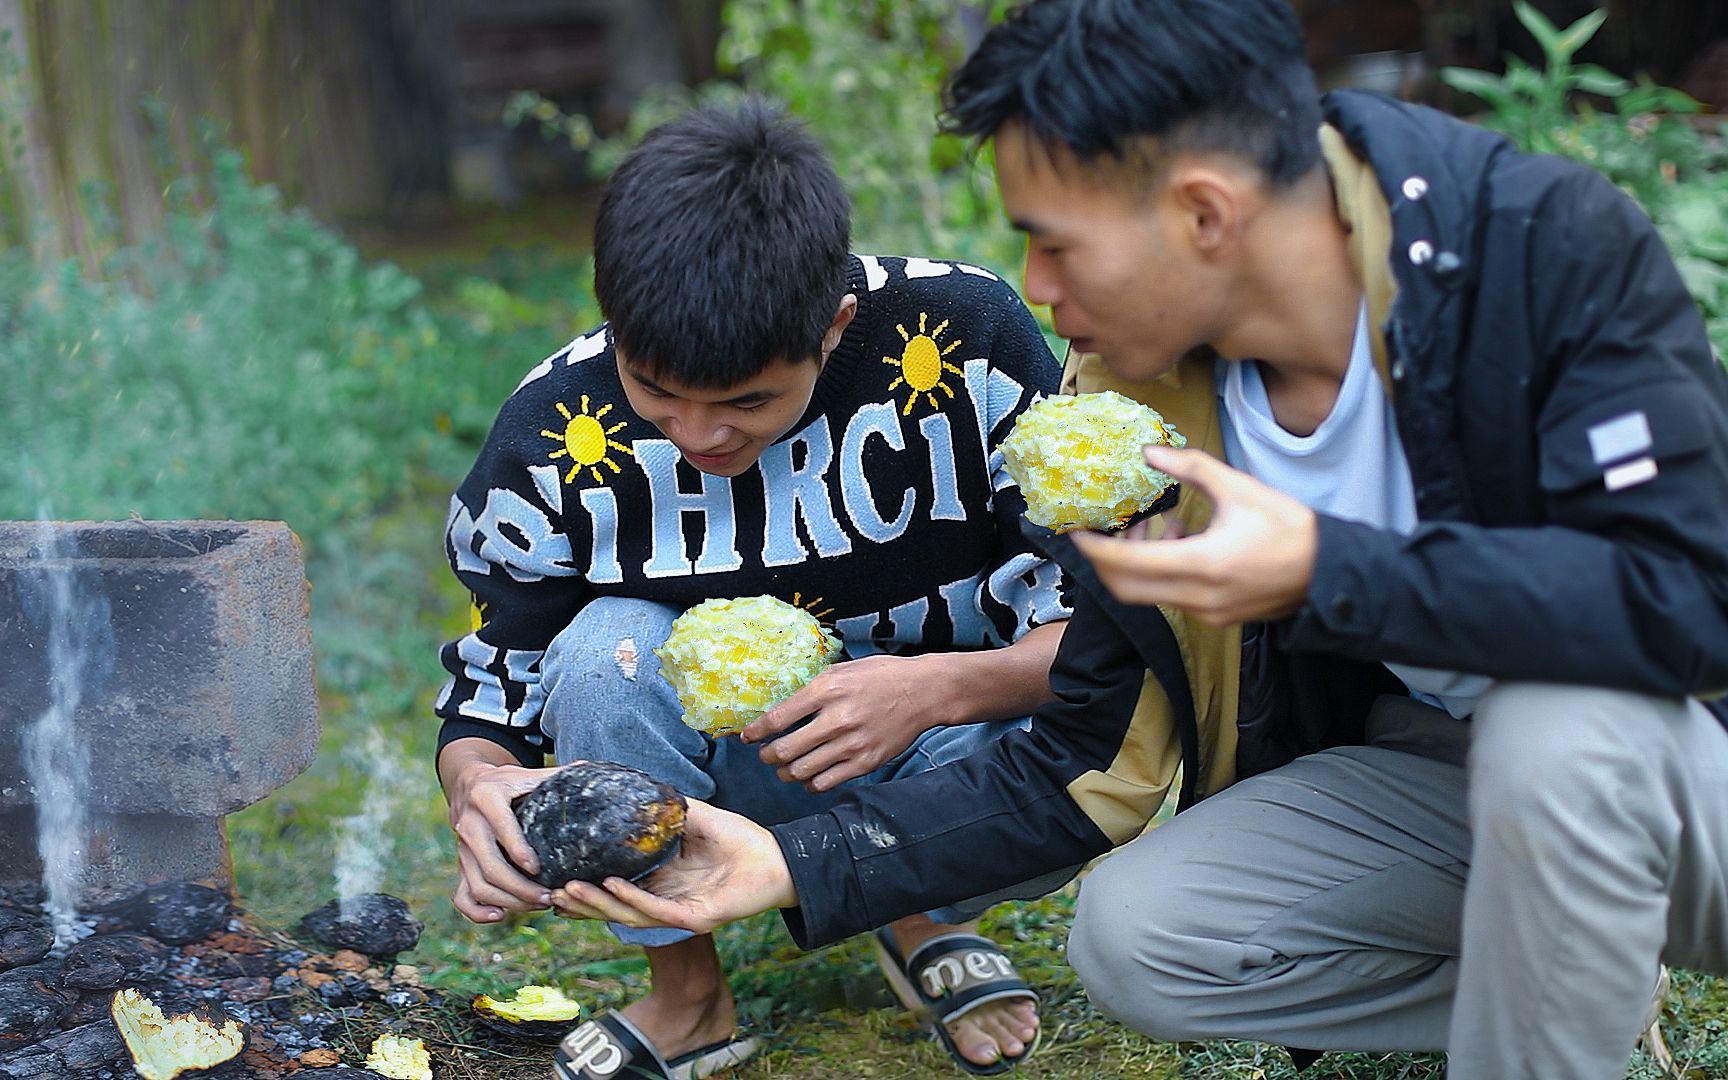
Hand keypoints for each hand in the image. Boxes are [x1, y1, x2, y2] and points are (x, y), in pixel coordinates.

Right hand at [444, 758, 559, 922]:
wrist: (468, 785)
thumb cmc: (507, 782)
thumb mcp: (525, 774)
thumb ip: (555, 776)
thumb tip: (590, 770)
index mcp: (487, 798)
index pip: (502, 828)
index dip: (519, 851)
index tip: (539, 868)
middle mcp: (469, 826)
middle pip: (490, 866)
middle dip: (520, 887)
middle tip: (548, 897)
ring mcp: (462, 850)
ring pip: (479, 886)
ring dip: (508, 901)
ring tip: (538, 905)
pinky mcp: (461, 866)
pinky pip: (462, 896)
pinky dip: (477, 912)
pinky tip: (500, 916)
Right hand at [549, 799, 797, 931]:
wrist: (779, 857)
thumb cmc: (740, 840)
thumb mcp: (693, 818)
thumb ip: (663, 808)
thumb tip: (631, 786)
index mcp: (661, 882)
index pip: (615, 890)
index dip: (586, 886)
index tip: (554, 875)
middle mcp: (665, 901)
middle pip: (613, 908)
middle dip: (580, 902)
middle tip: (547, 890)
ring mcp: (680, 913)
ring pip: (628, 914)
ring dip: (597, 903)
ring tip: (568, 890)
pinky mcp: (697, 918)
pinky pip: (658, 910)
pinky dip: (632, 899)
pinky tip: (610, 885)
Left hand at [741, 653, 946, 792]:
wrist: (922, 692)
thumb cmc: (880, 676)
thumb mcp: (841, 671)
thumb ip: (811, 691)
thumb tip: (781, 711)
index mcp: (827, 690)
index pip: (778, 719)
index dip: (756, 732)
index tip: (748, 737)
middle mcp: (837, 719)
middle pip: (785, 750)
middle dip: (767, 756)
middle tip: (765, 755)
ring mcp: (852, 744)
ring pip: (802, 771)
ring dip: (786, 773)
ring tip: (784, 769)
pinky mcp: (866, 762)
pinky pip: (826, 782)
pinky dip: (811, 783)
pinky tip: (809, 776)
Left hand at [1069, 445, 1316, 625]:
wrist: (1332, 572)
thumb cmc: (1290, 528)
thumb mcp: (1240, 488)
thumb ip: (1191, 468)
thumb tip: (1149, 451)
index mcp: (1201, 565)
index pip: (1127, 565)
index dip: (1094, 549)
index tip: (1075, 531)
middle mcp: (1198, 597)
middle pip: (1126, 589)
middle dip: (1106, 561)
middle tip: (1100, 531)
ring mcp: (1206, 612)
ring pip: (1148, 594)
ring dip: (1137, 564)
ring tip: (1152, 527)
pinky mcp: (1216, 617)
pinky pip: (1171, 597)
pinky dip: (1161, 572)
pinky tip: (1179, 541)